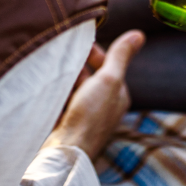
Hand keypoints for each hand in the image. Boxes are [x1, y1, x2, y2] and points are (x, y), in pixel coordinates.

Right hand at [43, 30, 144, 158]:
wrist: (65, 151)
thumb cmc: (90, 115)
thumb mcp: (109, 80)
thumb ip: (120, 56)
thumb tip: (139, 34)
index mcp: (117, 95)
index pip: (109, 66)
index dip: (95, 52)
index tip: (79, 42)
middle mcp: (103, 105)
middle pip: (90, 76)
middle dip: (77, 63)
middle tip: (62, 51)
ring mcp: (84, 115)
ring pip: (74, 87)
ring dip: (65, 76)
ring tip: (52, 64)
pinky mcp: (67, 122)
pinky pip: (61, 100)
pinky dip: (56, 90)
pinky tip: (46, 83)